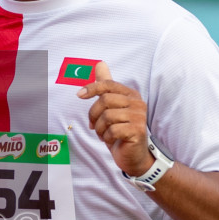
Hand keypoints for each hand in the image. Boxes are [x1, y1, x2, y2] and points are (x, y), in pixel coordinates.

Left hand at [77, 59, 152, 177]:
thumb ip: (106, 86)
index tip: (79, 95)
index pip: (108, 84)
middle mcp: (137, 103)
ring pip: (107, 116)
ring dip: (99, 128)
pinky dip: (106, 137)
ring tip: (103, 134)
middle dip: (93, 114)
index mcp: (130, 94)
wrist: (133, 155)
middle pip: (105, 100)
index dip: (92, 88)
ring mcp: (139, 117)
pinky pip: (112, 130)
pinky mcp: (137, 131)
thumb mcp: (111, 107)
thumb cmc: (120, 131)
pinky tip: (110, 140)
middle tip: (92, 125)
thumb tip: (100, 63)